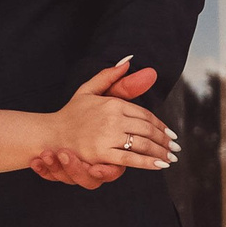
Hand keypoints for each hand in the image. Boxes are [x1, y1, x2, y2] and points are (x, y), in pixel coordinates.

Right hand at [38, 59, 175, 185]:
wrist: (51, 133)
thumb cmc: (71, 113)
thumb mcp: (89, 89)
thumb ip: (109, 76)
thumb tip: (128, 61)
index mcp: (112, 102)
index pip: (144, 114)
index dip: (160, 125)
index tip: (170, 133)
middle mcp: (112, 117)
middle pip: (147, 129)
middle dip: (164, 140)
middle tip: (174, 147)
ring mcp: (107, 135)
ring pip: (142, 144)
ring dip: (160, 152)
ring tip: (170, 157)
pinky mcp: (101, 152)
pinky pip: (130, 158)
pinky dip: (148, 162)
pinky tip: (159, 165)